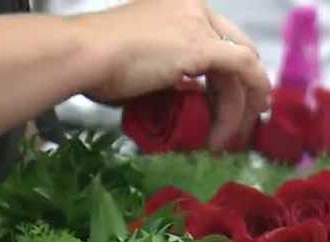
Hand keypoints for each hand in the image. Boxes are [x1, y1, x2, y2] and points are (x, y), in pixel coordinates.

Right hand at [79, 0, 269, 150]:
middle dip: (246, 90)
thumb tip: (188, 96)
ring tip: (224, 139)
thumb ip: (170, 74)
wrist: (81, 54)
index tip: (236, 103)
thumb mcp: (142, 65)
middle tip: (244, 123)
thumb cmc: (95, 63)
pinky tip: (237, 124)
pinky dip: (248, 98)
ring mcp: (198, 22)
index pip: (219, 39)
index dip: (233, 74)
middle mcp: (192, 7)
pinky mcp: (202, 43)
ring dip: (239, 107)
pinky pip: (244, 70)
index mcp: (177, 6)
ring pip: (241, 66)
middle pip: (237, 50)